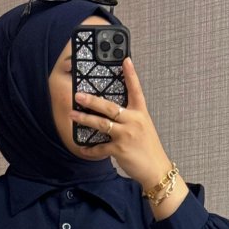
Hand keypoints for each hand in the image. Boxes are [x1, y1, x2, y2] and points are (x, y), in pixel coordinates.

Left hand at [70, 56, 184, 197]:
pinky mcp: (119, 150)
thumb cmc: (149, 148)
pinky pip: (100, 148)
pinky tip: (82, 148)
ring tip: (72, 115)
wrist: (156, 169)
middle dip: (92, 100)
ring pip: (101, 124)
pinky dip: (90, 149)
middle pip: (109, 107)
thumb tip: (114, 113)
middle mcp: (133, 121)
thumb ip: (131, 117)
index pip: (136, 90)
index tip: (125, 60)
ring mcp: (126, 135)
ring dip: (85, 119)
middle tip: (78, 95)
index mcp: (141, 113)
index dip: (131, 74)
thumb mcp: (144, 127)